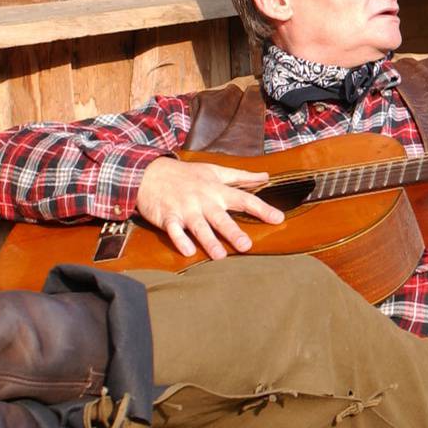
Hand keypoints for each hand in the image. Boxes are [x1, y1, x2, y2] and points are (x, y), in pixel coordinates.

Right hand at [134, 157, 281, 259]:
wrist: (149, 173)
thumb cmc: (186, 174)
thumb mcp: (215, 171)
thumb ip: (241, 176)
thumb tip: (266, 175)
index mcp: (217, 190)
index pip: (244, 199)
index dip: (262, 209)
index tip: (278, 218)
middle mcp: (203, 200)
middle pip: (221, 218)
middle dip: (233, 231)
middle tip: (247, 246)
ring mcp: (185, 209)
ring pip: (199, 227)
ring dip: (208, 240)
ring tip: (220, 256)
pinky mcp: (167, 217)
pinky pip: (174, 231)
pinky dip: (180, 240)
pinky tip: (188, 251)